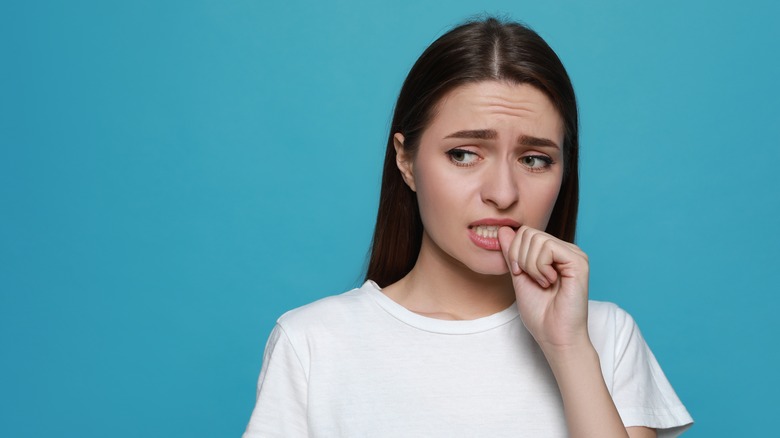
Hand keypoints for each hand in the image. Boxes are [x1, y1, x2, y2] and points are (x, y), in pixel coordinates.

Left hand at [497, 226, 590, 352]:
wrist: (554, 335)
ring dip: (531, 266)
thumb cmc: (540, 313)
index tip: (519, 274)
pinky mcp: (578, 262)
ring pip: (536, 239)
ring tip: (543, 283)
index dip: (513, 252)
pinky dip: (540, 267)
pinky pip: (548, 248)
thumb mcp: (518, 277)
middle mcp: (566, 250)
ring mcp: (574, 254)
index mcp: (553, 253)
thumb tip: (503, 229)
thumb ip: (512, 253)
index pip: (524, 233)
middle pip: (528, 233)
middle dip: (520, 258)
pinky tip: (550, 282)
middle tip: (531, 279)